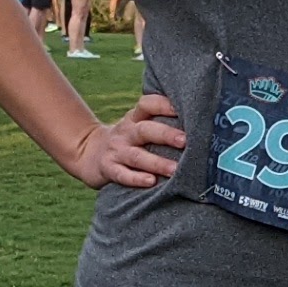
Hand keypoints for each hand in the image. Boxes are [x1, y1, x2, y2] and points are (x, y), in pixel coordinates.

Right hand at [66, 93, 183, 188]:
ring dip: (157, 162)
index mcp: (135, 118)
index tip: (183, 109)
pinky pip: (122, 174)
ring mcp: (116, 151)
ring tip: (175, 169)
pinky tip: (151, 182)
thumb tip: (199, 123)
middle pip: (145, 130)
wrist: (88, 152)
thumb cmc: (127, 140)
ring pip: (136, 156)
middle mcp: (126, 132)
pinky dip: (136, 178)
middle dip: (166, 134)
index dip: (164, 104)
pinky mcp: (108, 169)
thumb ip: (160, 122)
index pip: (148, 104)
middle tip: (186, 141)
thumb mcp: (137, 125)